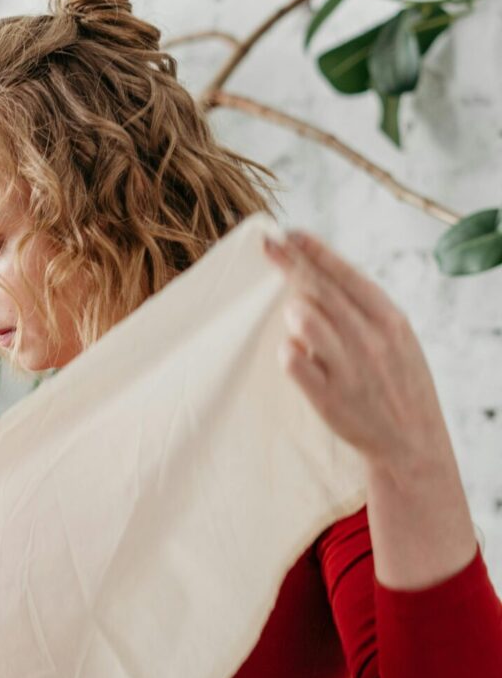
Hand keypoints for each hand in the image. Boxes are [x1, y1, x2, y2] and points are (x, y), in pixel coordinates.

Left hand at [261, 230, 456, 482]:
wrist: (411, 442)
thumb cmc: (397, 383)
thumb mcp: (398, 340)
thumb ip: (363, 310)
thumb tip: (319, 276)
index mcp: (390, 321)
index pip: (346, 275)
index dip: (315, 252)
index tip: (289, 234)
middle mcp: (370, 340)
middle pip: (319, 290)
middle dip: (290, 263)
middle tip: (266, 246)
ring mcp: (349, 368)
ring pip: (303, 319)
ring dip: (293, 315)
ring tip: (299, 325)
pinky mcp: (328, 396)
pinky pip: (292, 360)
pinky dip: (288, 353)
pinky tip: (296, 356)